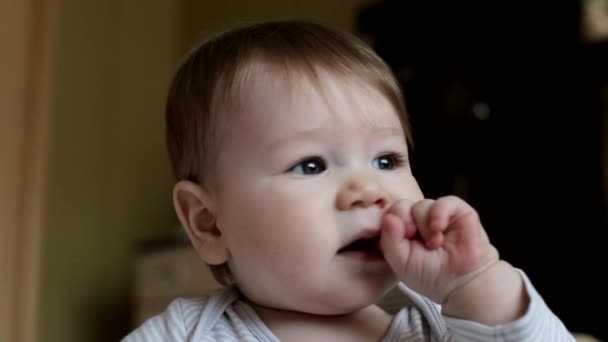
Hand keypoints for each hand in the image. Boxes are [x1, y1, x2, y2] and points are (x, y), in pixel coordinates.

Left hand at [380, 196, 498, 303]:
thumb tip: (388, 217)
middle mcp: (416, 219)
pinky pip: (443, 202)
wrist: (462, 283)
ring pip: (421, 205)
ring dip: (424, 225)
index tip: (398, 240)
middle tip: (413, 238)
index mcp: (400, 231)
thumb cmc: (430, 276)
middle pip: (402, 206)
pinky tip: (439, 229)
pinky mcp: (456, 210)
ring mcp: (436, 213)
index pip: (388, 215)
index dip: (390, 224)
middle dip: (405, 221)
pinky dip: (438, 214)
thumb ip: (390, 241)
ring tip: (434, 244)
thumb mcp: (402, 264)